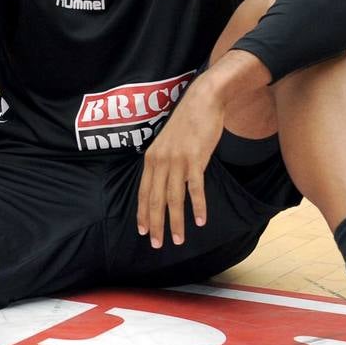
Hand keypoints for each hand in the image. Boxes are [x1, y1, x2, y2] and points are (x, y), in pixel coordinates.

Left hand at [136, 81, 224, 248]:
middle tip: (157, 244)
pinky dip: (197, 206)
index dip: (142, 213)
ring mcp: (177, 160)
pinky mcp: (195, 159)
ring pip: (173, 198)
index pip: (143, 192)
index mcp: (151, 158)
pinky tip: (199, 221)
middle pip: (154, 199)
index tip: (143, 231)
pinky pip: (195, 188)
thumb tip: (163, 180)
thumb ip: (164, 161)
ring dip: (176, 222)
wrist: (203, 100)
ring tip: (178, 240)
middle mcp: (160, 161)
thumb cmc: (187, 121)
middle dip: (156, 224)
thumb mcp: (167, 142)